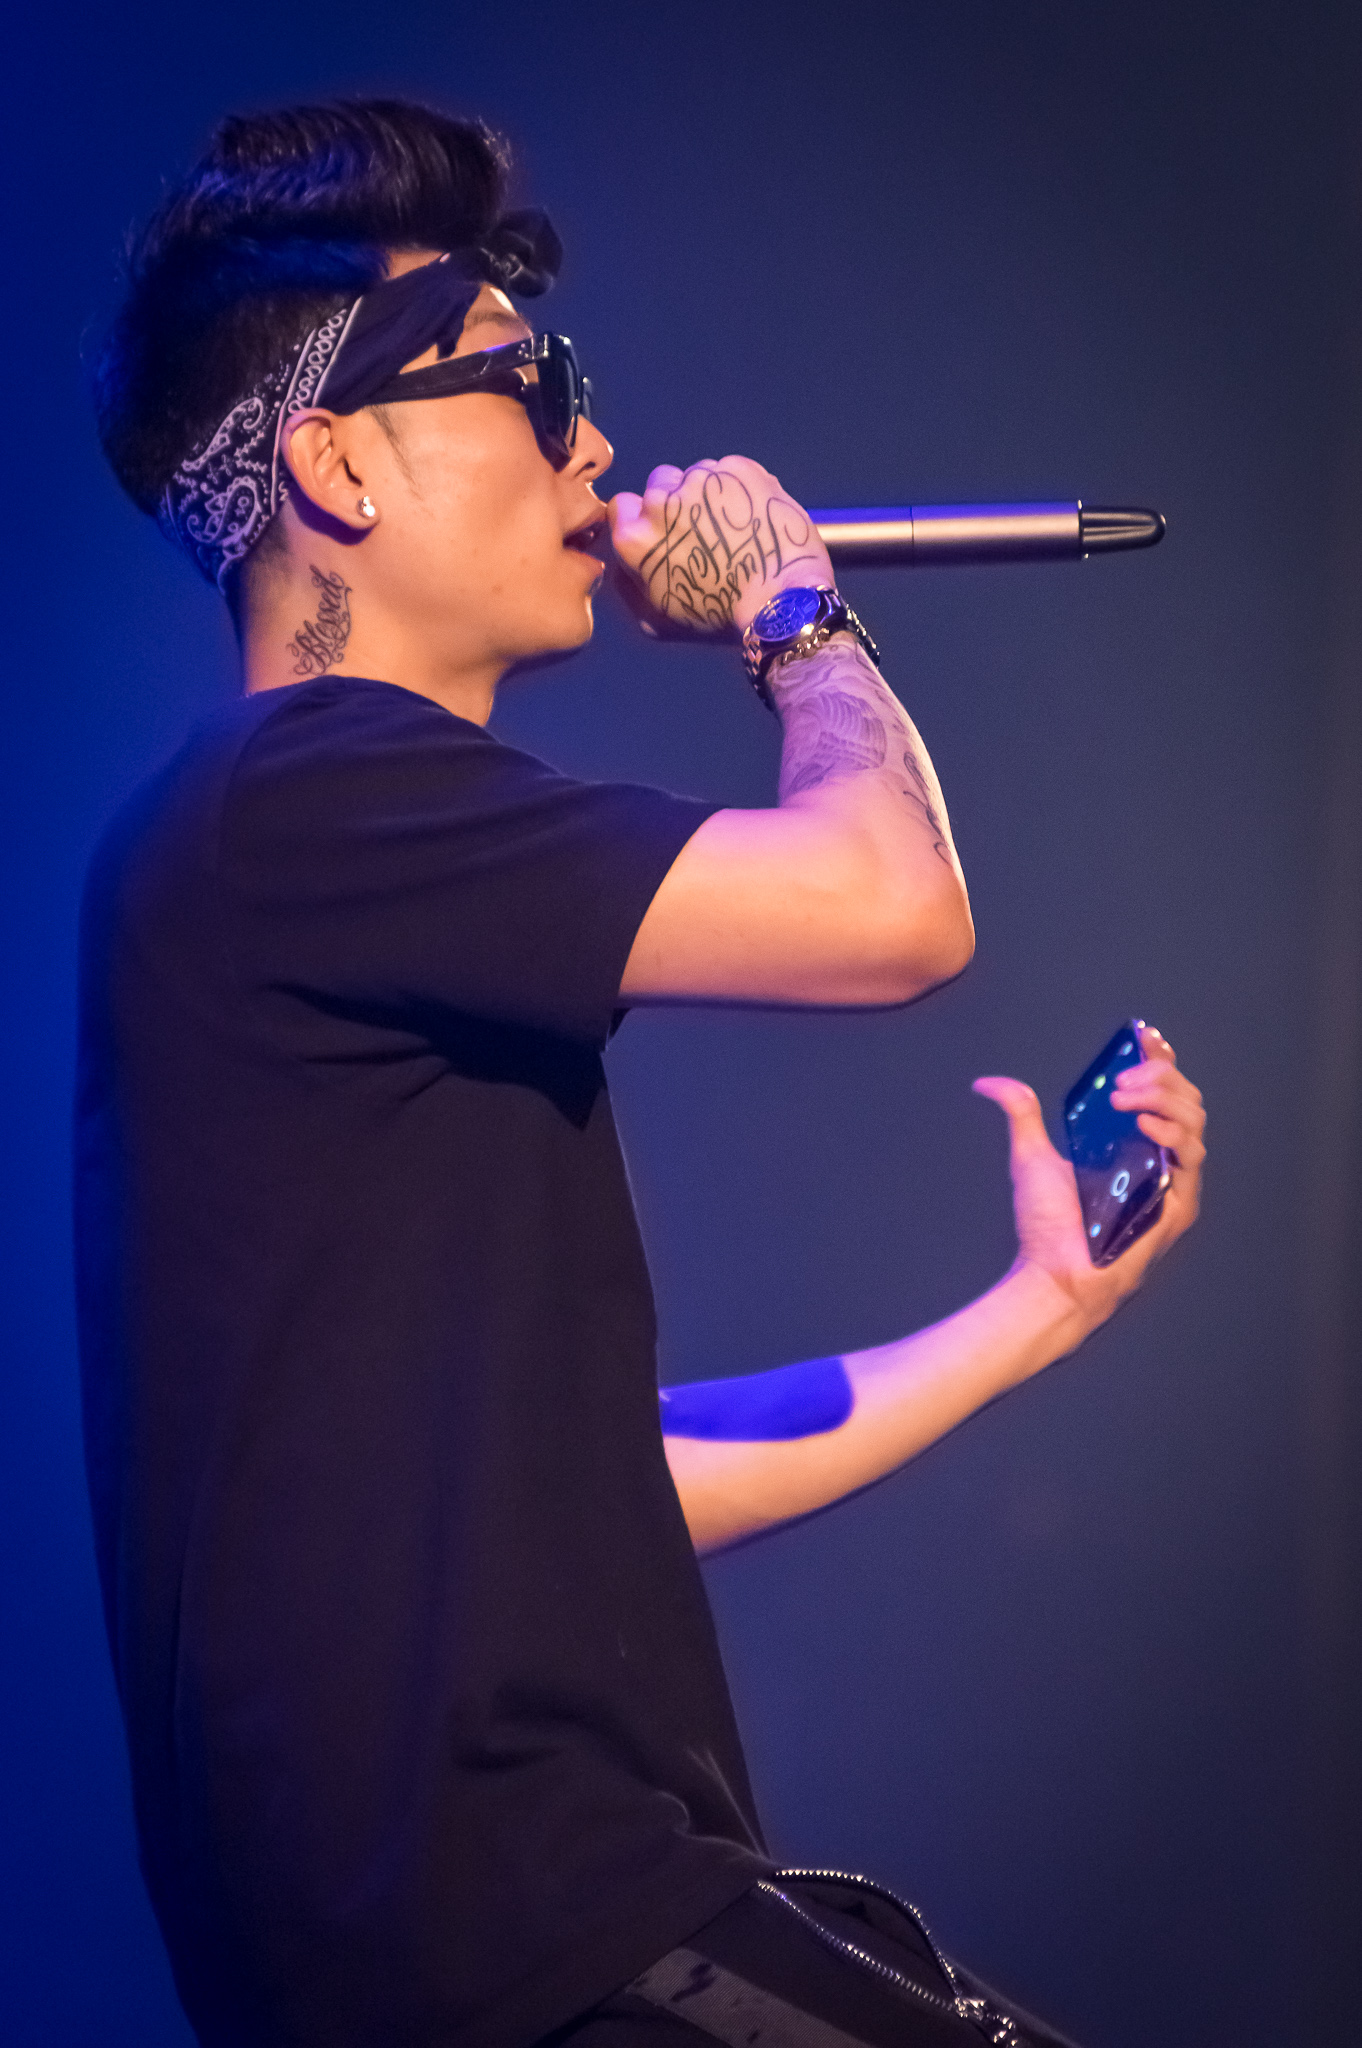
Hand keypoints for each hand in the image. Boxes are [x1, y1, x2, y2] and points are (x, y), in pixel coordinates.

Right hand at [608, 456, 833, 636]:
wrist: (780, 600)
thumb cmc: (719, 616)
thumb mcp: (657, 620)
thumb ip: (630, 585)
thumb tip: (621, 564)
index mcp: (636, 536)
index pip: (623, 506)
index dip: (642, 519)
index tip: (664, 533)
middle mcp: (662, 499)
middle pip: (659, 484)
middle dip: (675, 503)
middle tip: (704, 533)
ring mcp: (701, 478)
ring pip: (696, 475)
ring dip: (707, 494)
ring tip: (733, 528)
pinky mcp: (738, 468)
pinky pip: (729, 470)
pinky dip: (738, 487)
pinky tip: (752, 516)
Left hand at [972, 1025, 1205, 1335]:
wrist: (1052, 1273)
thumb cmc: (1047, 1225)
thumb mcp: (1031, 1157)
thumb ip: (1020, 1114)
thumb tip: (988, 1083)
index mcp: (1134, 1141)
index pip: (1161, 1089)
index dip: (1159, 1058)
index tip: (1142, 1035)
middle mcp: (1159, 1157)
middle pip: (1184, 1097)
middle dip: (1158, 1075)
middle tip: (1120, 1081)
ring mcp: (1173, 1181)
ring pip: (1194, 1119)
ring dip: (1164, 1098)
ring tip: (1124, 1098)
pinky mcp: (1179, 1206)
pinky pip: (1192, 1158)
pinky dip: (1173, 1133)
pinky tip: (1146, 1125)